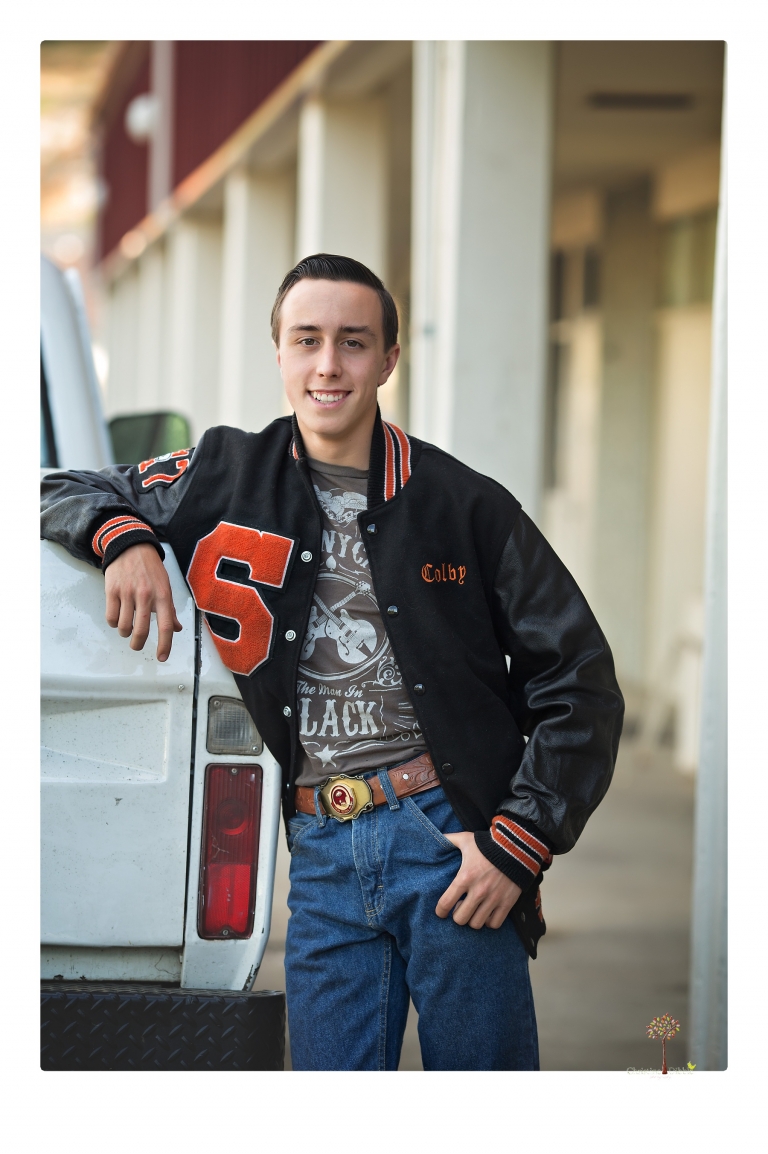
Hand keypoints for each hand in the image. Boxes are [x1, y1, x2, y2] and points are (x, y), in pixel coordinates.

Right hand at [104, 542, 181, 661]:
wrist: (130, 546)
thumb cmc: (150, 568)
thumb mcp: (166, 585)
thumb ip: (170, 609)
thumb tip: (177, 628)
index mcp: (162, 595)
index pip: (166, 626)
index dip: (165, 645)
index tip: (162, 657)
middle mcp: (145, 595)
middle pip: (141, 631)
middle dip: (138, 644)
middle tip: (137, 645)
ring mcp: (127, 593)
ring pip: (123, 627)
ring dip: (125, 632)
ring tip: (127, 627)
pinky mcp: (111, 591)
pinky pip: (110, 617)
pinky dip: (113, 623)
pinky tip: (117, 617)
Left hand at [435, 832, 521, 929]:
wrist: (516, 846)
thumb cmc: (487, 844)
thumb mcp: (465, 839)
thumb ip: (449, 839)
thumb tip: (436, 837)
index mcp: (465, 877)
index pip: (446, 903)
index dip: (440, 911)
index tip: (441, 911)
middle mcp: (478, 891)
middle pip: (460, 919)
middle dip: (457, 916)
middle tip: (459, 909)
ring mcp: (494, 898)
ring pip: (476, 924)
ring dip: (472, 919)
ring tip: (473, 911)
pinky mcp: (507, 903)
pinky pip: (494, 924)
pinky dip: (489, 921)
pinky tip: (487, 912)